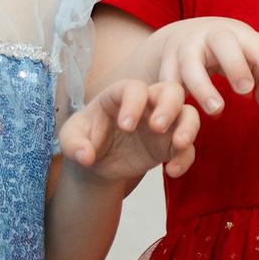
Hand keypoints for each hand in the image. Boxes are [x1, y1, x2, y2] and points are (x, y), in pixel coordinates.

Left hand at [60, 80, 201, 183]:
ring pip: (188, 114)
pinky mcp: (169, 146)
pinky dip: (185, 158)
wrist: (96, 162)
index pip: (134, 88)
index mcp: (121, 95)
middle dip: (169, 107)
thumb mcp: (70, 139)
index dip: (133, 104)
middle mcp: (147, 104)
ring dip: (188, 127)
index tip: (125, 127)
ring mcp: (163, 124)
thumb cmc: (85, 140)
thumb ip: (74, 144)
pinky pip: (188, 148)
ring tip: (179, 144)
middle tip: (156, 128)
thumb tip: (86, 156)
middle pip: (171, 91)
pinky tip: (172, 171)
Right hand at [144, 17, 258, 116]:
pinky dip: (173, 95)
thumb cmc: (229, 52)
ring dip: (203, 86)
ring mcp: (187, 46)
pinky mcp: (166, 61)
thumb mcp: (247, 58)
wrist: (184, 34)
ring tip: (216, 110)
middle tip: (245, 90)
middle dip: (235, 65)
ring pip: (191, 62)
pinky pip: (167, 78)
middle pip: (224, 41)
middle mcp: (212, 35)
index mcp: (241, 34)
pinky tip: (183, 114)